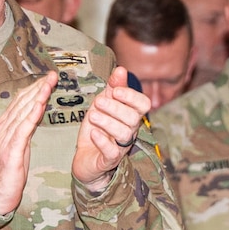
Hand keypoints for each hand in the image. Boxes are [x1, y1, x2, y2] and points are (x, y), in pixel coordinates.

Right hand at [0, 74, 55, 214]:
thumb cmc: (8, 171)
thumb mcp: (19, 145)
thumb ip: (24, 129)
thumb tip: (35, 113)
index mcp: (5, 126)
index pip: (21, 102)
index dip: (35, 89)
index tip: (49, 78)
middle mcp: (4, 128)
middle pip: (23, 103)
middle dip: (39, 87)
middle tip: (53, 75)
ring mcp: (6, 139)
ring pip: (23, 112)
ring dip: (37, 96)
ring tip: (48, 84)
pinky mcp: (12, 151)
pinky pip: (23, 129)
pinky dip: (32, 115)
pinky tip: (40, 105)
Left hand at [71, 67, 151, 186]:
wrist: (85, 157)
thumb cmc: (97, 129)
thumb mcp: (102, 104)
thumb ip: (112, 87)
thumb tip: (121, 69)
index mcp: (130, 116)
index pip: (143, 104)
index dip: (131, 96)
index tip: (115, 90)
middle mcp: (130, 131)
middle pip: (133, 118)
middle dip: (115, 107)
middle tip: (98, 103)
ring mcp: (120, 147)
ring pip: (124, 134)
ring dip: (107, 122)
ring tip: (92, 117)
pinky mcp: (108, 160)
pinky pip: (112, 152)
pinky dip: (102, 141)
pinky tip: (93, 133)